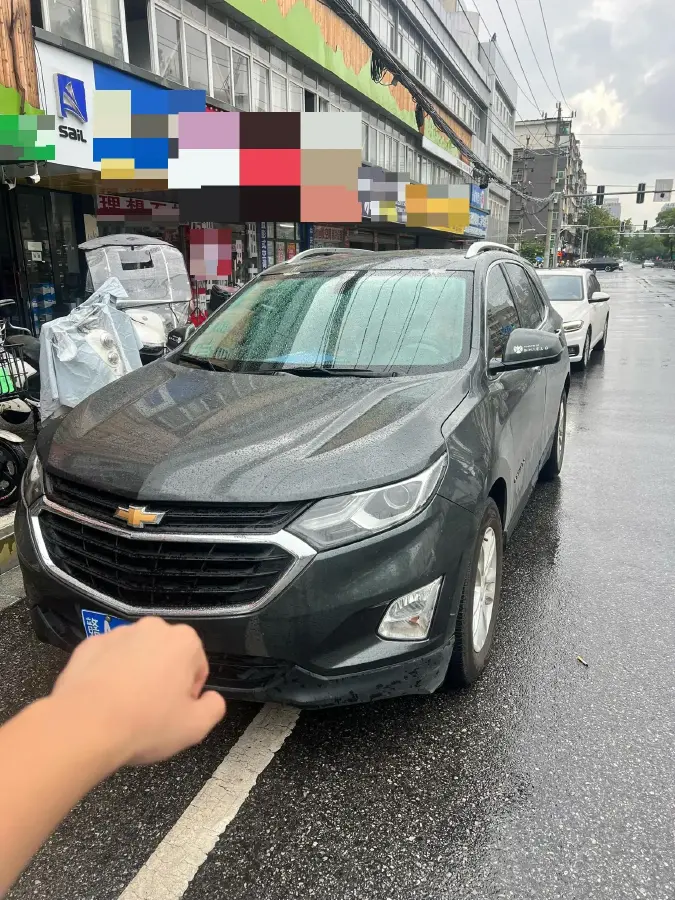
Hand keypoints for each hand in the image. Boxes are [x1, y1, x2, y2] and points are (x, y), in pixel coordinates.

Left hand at [51, 617, 225, 766]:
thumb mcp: (195, 727)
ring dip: (134, 675)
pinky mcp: (88, 644)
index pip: (196, 668)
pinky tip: (101, 701)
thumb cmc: (146, 724)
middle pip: (166, 656)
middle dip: (162, 679)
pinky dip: (107, 675)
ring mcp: (117, 633)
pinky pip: (106, 659)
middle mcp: (152, 628)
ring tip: (123, 709)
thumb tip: (211, 698)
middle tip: (150, 712)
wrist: (84, 726)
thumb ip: (214, 707)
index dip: (187, 695)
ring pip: (135, 656)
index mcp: (184, 641)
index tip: (173, 713)